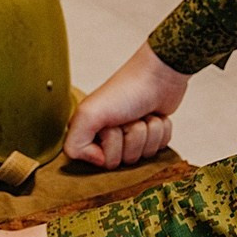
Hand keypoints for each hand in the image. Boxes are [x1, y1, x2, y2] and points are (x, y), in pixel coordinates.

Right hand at [64, 44, 190, 168]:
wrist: (160, 74)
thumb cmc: (126, 89)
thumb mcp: (90, 113)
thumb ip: (74, 142)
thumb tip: (97, 162)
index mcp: (91, 132)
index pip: (103, 162)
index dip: (111, 146)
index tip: (110, 126)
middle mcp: (110, 137)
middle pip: (126, 160)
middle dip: (132, 138)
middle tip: (128, 118)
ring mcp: (133, 137)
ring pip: (145, 155)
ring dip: (148, 133)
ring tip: (142, 114)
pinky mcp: (152, 135)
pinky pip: (160, 148)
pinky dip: (161, 132)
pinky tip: (155, 116)